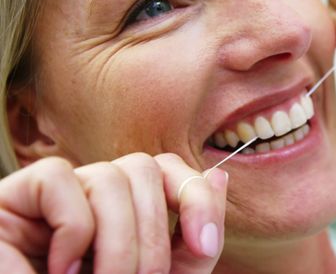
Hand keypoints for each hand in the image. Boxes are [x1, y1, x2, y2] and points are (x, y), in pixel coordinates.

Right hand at [0, 153, 227, 273]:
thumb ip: (194, 241)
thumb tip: (220, 178)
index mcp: (126, 206)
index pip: (167, 167)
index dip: (194, 196)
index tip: (204, 245)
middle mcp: (92, 191)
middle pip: (143, 168)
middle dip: (153, 235)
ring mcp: (54, 193)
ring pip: (108, 176)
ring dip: (118, 241)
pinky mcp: (14, 197)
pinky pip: (59, 179)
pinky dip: (74, 229)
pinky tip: (60, 269)